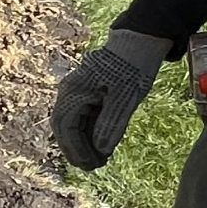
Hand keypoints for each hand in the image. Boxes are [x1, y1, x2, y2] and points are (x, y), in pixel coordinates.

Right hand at [52, 29, 170, 168]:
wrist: (141, 40)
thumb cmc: (133, 66)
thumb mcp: (125, 98)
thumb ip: (111, 124)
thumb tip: (101, 150)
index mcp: (74, 90)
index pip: (66, 127)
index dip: (76, 149)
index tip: (90, 166)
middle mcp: (70, 91)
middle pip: (64, 126)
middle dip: (76, 149)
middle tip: (92, 167)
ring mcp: (78, 91)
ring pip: (73, 123)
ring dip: (83, 142)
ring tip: (99, 159)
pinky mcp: (88, 91)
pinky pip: (83, 116)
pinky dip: (90, 132)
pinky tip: (102, 143)